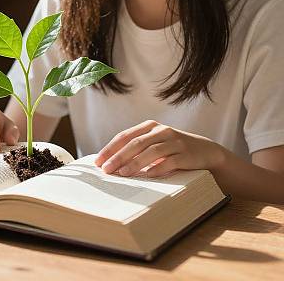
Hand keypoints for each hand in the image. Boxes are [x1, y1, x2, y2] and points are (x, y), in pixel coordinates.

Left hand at [94, 120, 226, 176]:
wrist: (205, 152)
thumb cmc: (173, 150)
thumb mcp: (154, 145)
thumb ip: (137, 149)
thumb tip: (111, 163)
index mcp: (149, 126)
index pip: (125, 136)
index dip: (110, 148)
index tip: (98, 161)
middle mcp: (161, 131)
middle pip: (135, 143)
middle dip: (118, 156)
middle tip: (106, 169)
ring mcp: (174, 141)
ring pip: (151, 151)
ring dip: (135, 162)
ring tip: (122, 173)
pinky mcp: (186, 153)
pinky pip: (170, 161)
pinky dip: (157, 168)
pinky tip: (148, 176)